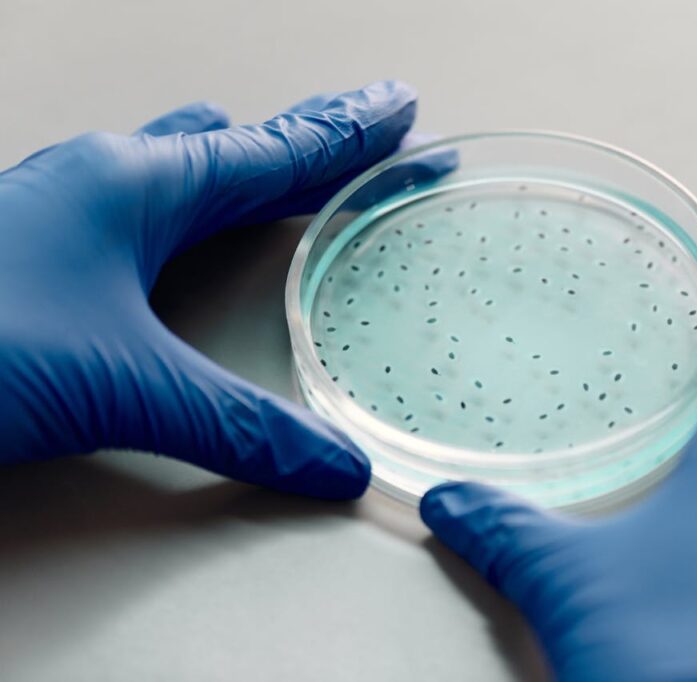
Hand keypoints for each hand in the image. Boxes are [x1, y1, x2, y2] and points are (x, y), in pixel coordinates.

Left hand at [0, 80, 450, 498]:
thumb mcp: (122, 388)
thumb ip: (237, 427)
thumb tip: (331, 465)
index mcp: (132, 183)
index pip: (274, 151)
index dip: (347, 135)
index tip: (398, 113)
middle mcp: (99, 183)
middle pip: (235, 149)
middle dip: (312, 141)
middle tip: (369, 131)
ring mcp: (61, 214)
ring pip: (181, 171)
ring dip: (246, 166)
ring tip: (289, 161)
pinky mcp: (37, 255)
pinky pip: (141, 209)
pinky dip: (190, 206)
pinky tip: (182, 226)